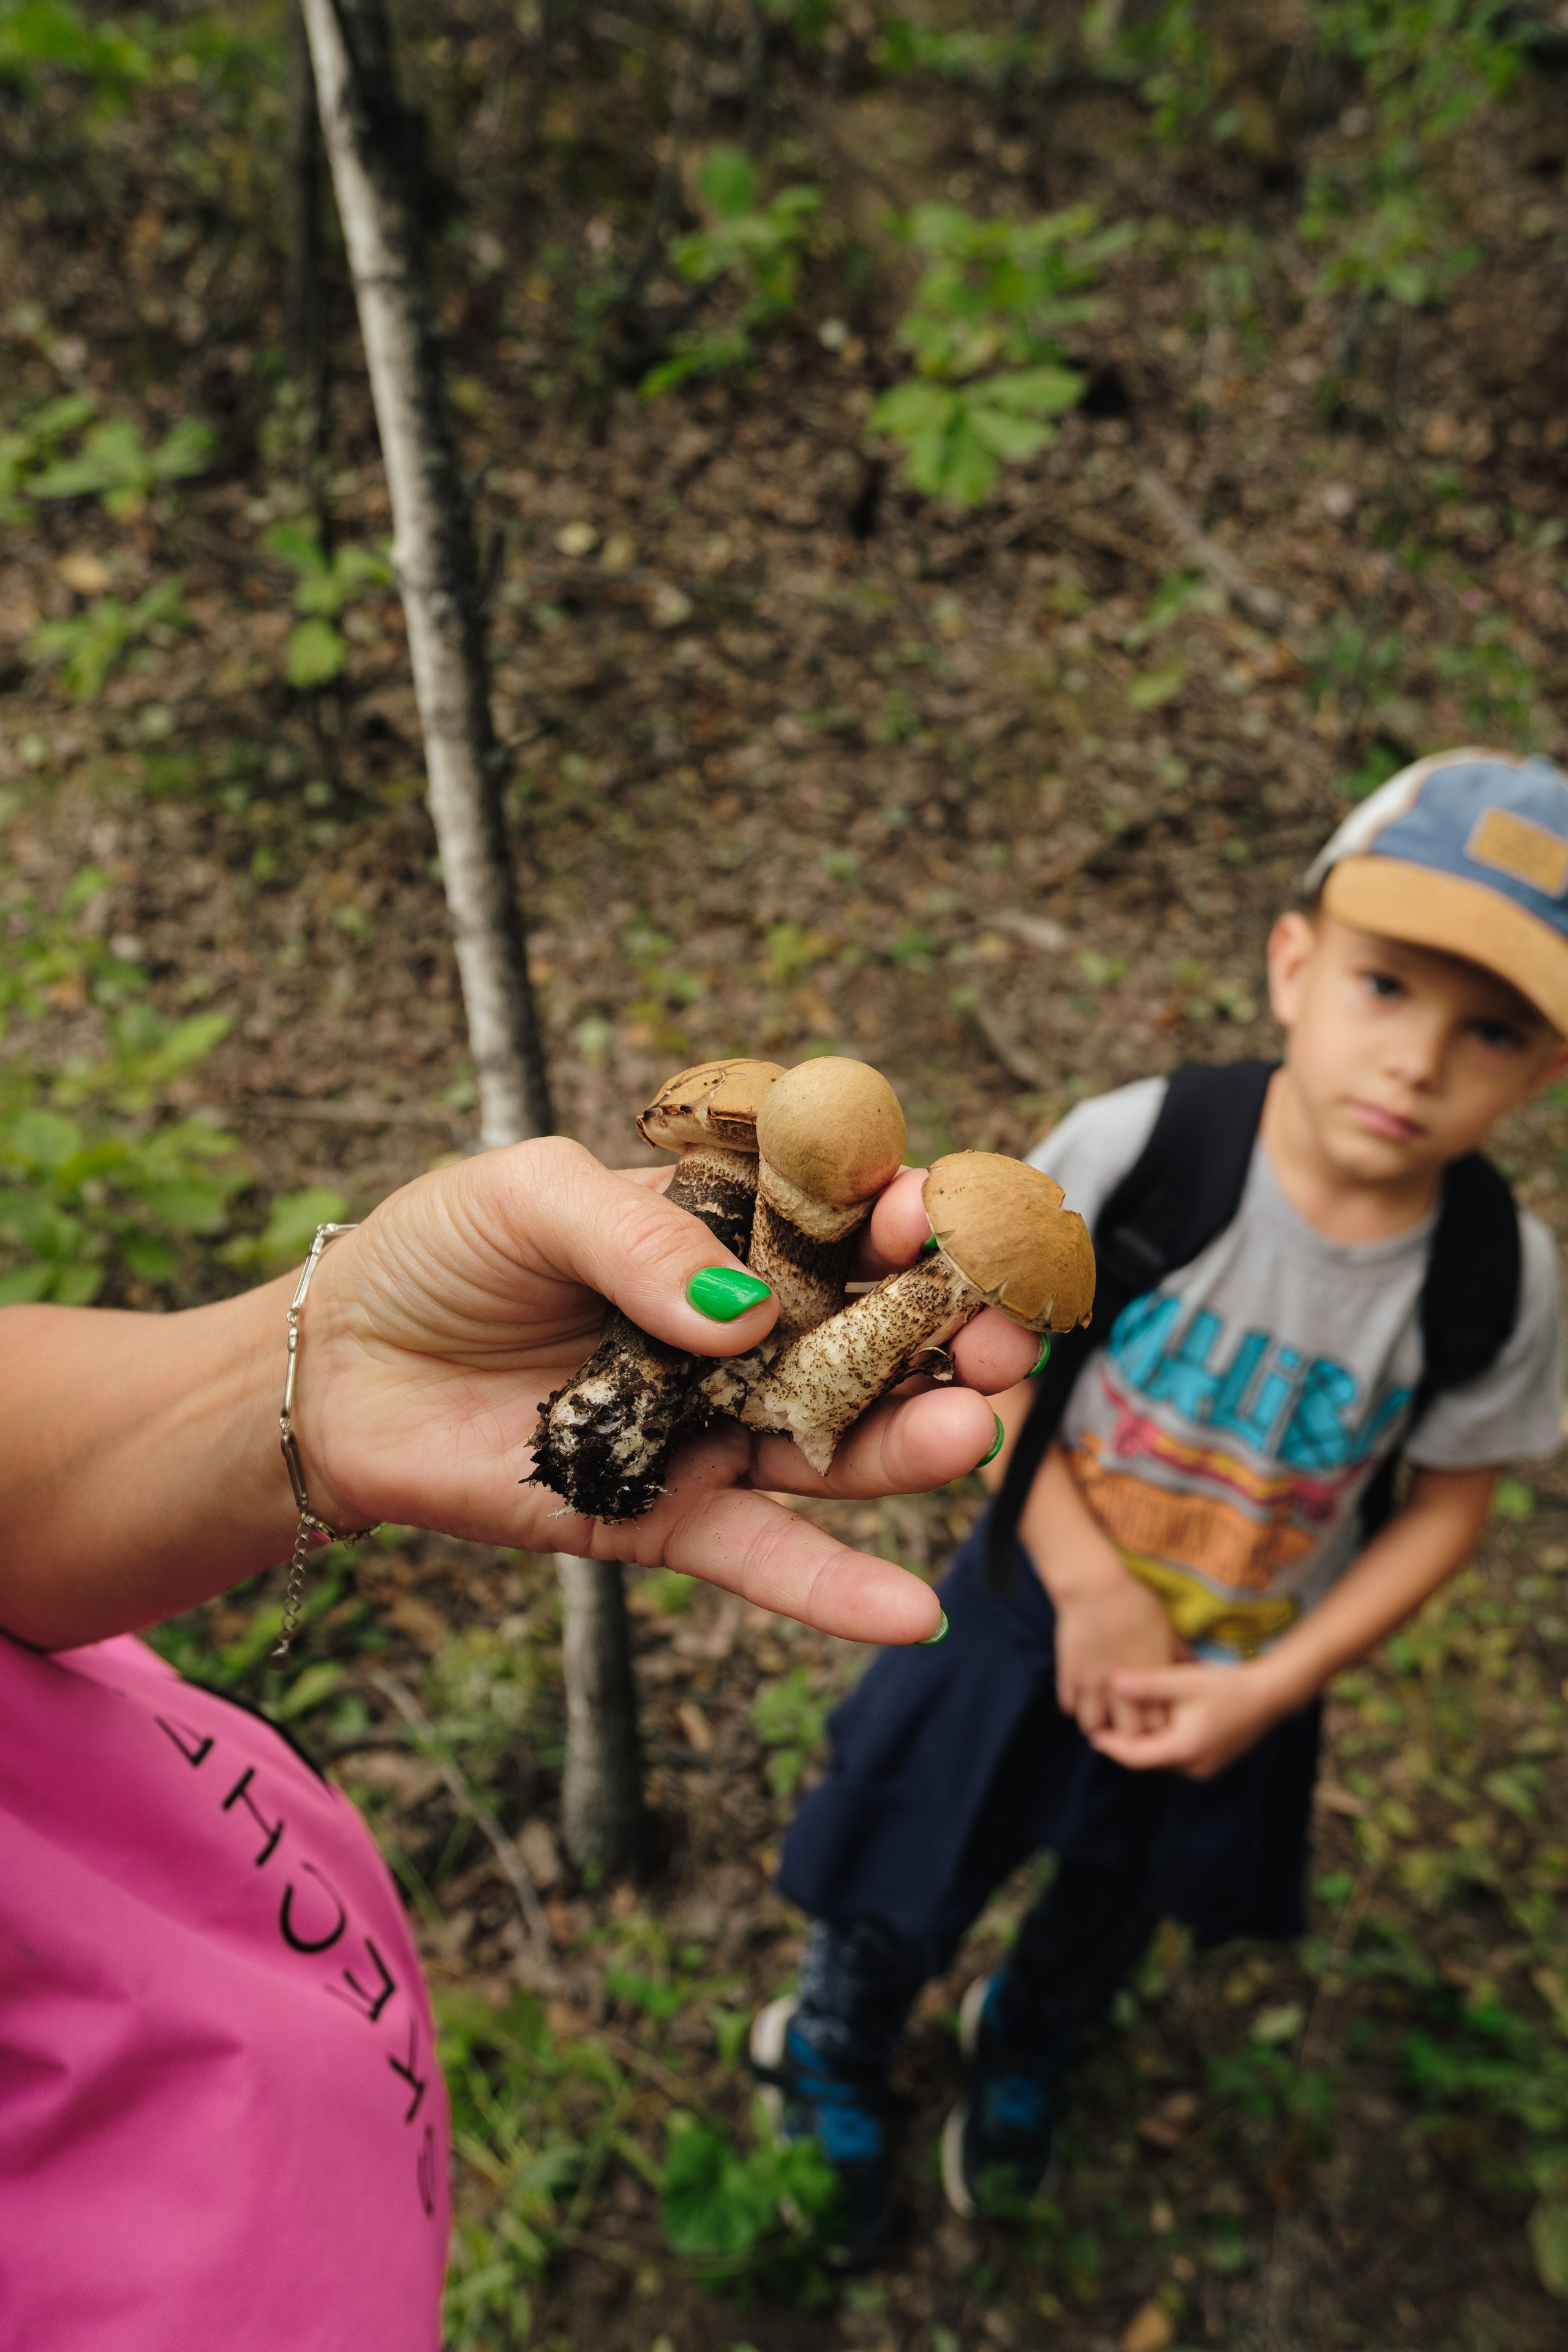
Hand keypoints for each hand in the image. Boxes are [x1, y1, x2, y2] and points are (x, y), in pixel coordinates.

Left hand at [303, 1142, 1036, 1646]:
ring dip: (915, 1444)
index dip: (896, 1217)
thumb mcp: (529, 1197)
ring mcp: (712, 1429)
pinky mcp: (664, 1517)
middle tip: (1005, 1336)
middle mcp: (742, 1333)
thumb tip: (745, 1315)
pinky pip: (761, 1556)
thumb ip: (642, 1239)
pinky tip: (912, 1611)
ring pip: (837, 1445)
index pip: (839, 1220)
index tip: (922, 1216)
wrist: (339, 1371)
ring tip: (974, 1429)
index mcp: (723, 1234)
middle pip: (872, 1337)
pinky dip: (833, 1591)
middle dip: (949, 1333)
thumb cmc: (438, 1257)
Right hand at [1053, 1571, 1188, 1736]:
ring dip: (1098, 1722)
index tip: (1156, 1719)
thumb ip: (1179, 1654)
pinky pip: (1068, 1705)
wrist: (1094, 1587)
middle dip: (1129, 1733)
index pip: (1158, 1725)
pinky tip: (1083, 1694)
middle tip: (1128, 1723)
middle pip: (1127, 1733)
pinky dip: (1075, 1705)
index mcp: (1150, 1678)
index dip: (1158, 1727)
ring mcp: (1092, 1684)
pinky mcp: (1069, 1675)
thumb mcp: (1166, 1627)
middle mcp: (1122, 1688)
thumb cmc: (1135, 1603)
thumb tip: (1198, 1668)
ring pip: (1092, 1725)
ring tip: (1102, 1713)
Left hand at [1087, 1658, 1288, 1777]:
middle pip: (1148, 1762)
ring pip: (1163, 1760)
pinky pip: (1178, 1757)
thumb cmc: (1228, 1687)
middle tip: (1101, 1727)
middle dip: (1125, 1746)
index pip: (1136, 1757)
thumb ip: (1148, 1683)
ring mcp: (1206, 1768)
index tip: (1092, 1734)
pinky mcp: (1213, 1762)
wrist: (1271, 1696)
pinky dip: (1162, 1744)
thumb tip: (1113, 1681)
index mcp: (1184, 1751)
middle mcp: (1194, 1768)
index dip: (1111, 1747)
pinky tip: (1154, 1724)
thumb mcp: (1185, 1680)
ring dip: (1144, 1745)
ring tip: (1123, 1725)